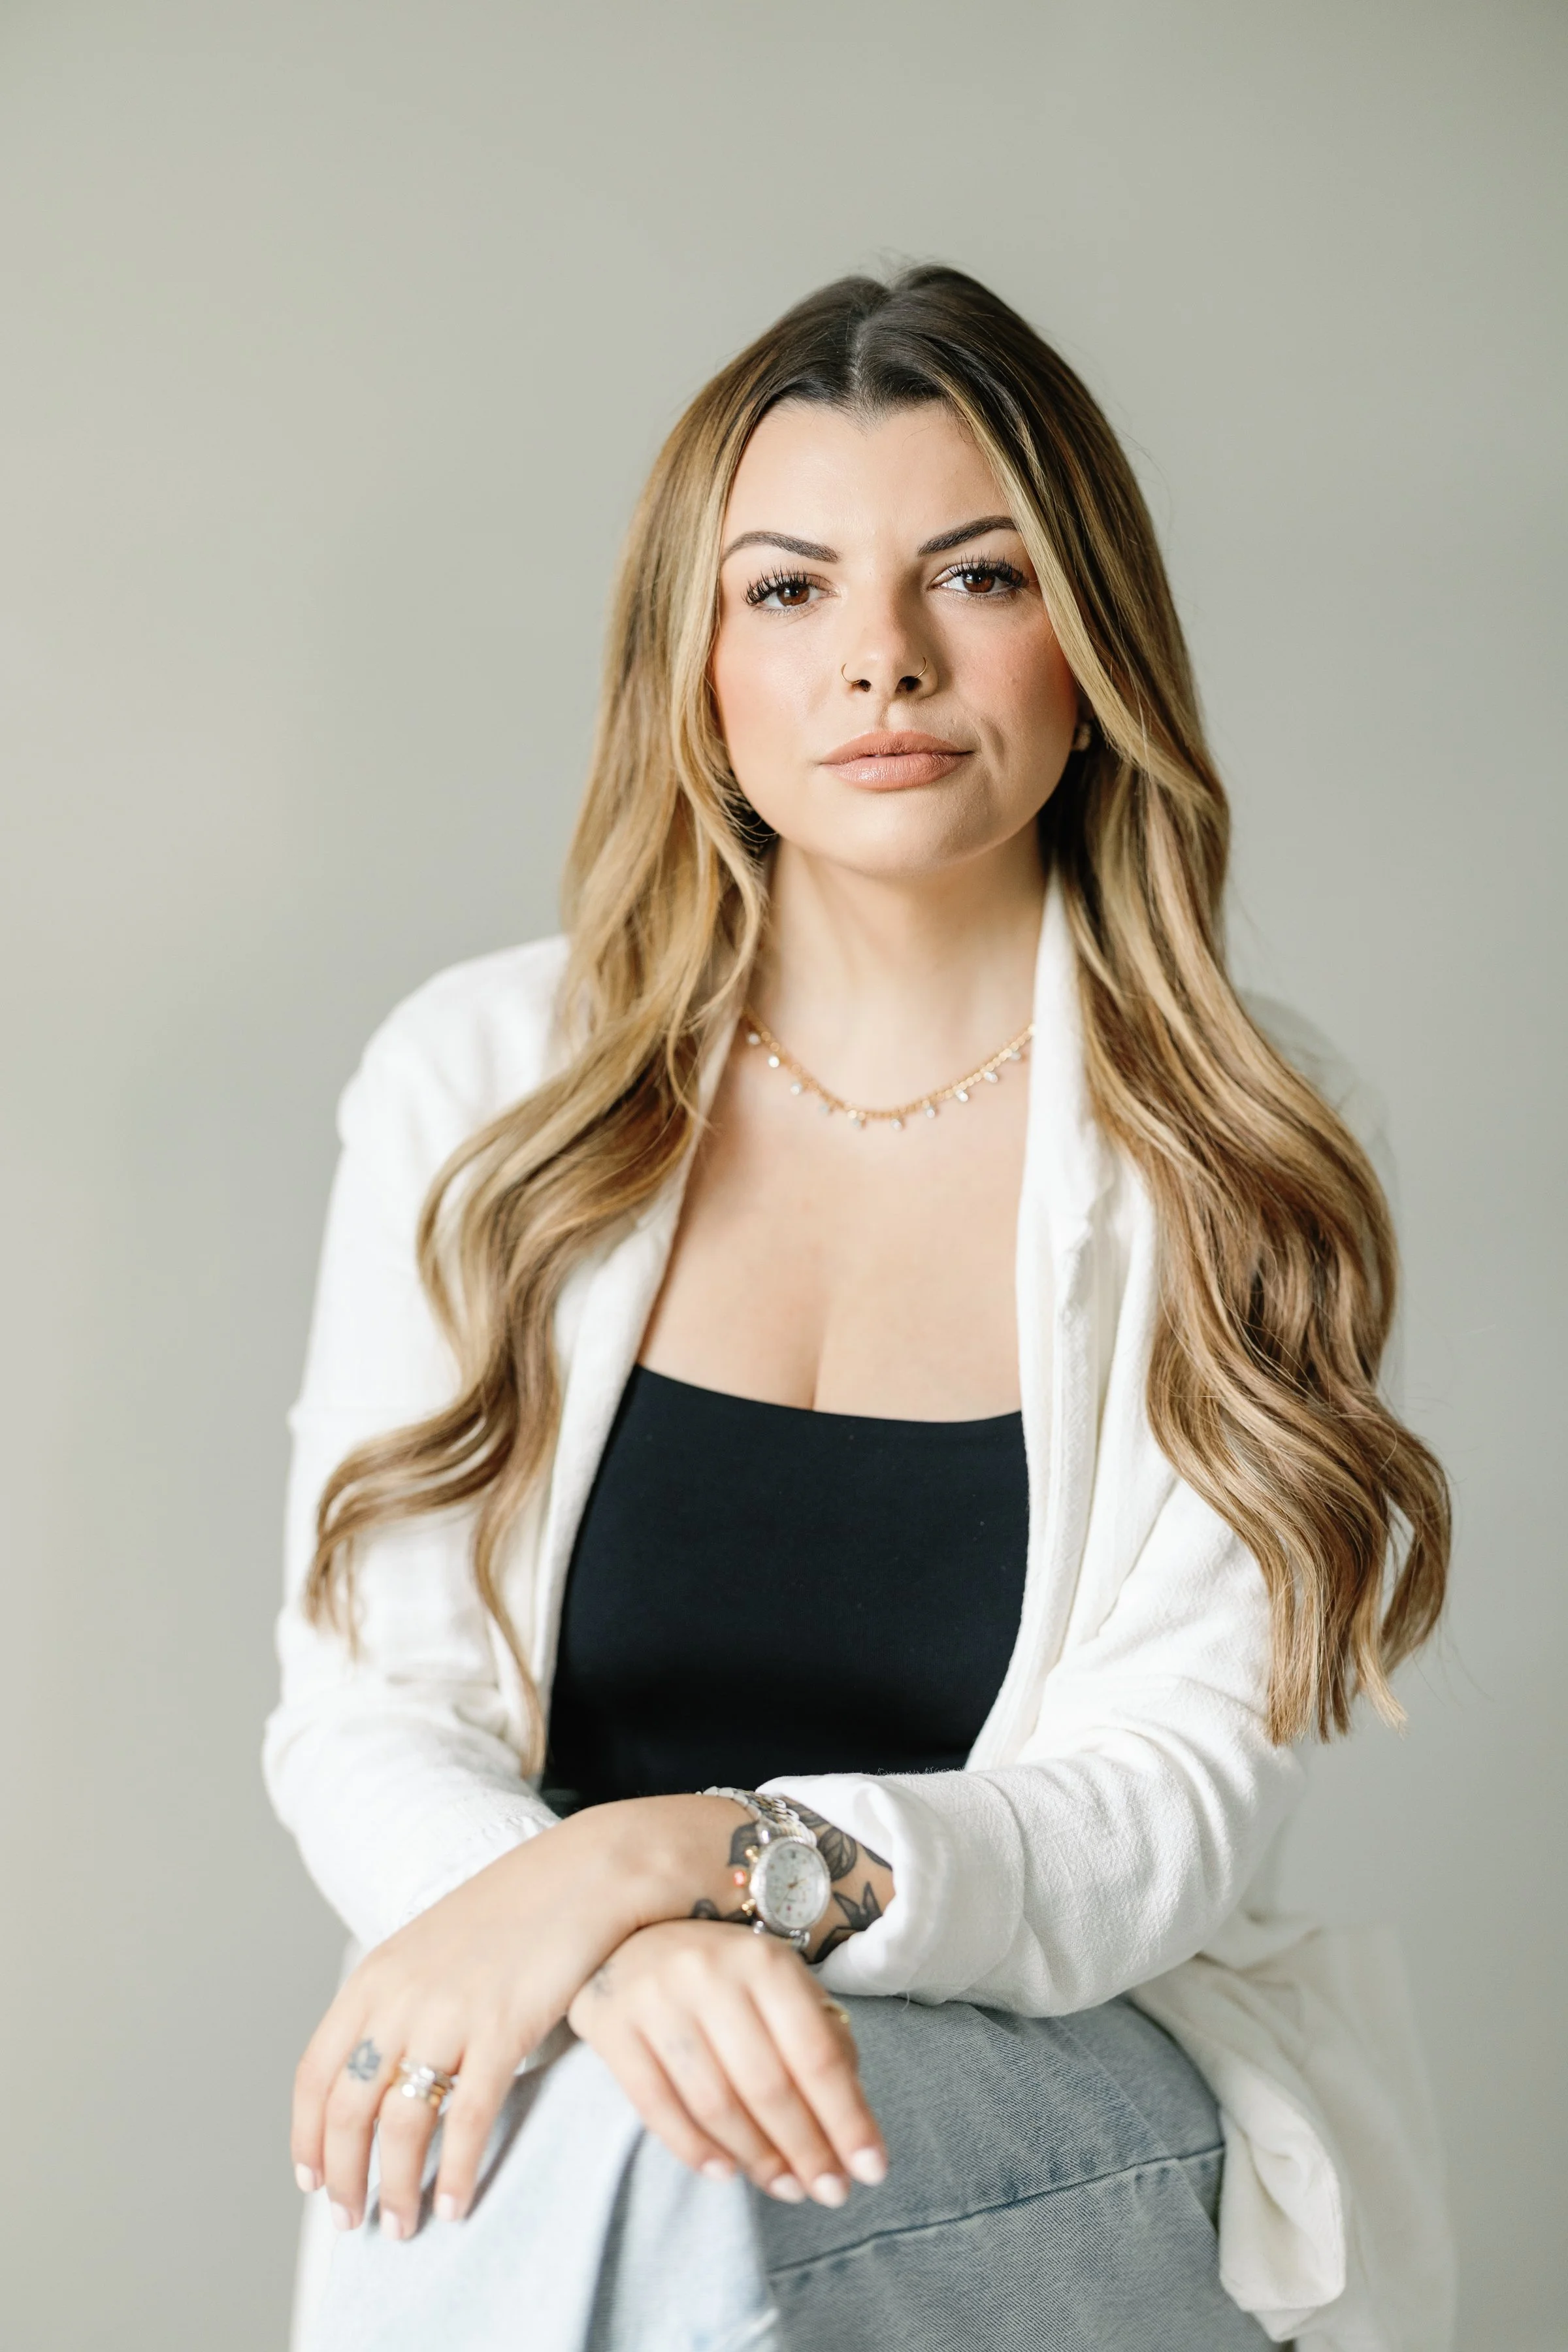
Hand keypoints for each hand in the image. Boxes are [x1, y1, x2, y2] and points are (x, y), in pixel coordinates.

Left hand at [289, 1792, 893, 2237]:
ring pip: (403, 2124)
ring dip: (398, 2187)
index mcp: (376, 1975)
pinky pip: (469, 2118)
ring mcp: (450, 2011)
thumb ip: (399, 2000)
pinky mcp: (504, 2027)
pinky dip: (456, 2171)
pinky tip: (457, 2204)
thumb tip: (377, 2070)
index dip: (307, 2137)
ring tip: (405, 2226)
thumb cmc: (515, 1911)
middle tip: (355, 2221)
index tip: (313, 2182)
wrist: (584, 1870)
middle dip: (345, 2177)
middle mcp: (401, 1995)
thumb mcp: (434, 1947)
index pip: (316, 2073)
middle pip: (349, 2109)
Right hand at [566, 1919, 887, 2206]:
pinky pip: (657, 2107)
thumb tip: (850, 2121)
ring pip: (716, 2103)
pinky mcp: (614, 2028)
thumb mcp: (778, 1980)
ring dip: (758, 2158)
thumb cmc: (721, 1970)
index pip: (816, 2053)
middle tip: (831, 2193)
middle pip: (769, 2085)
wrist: (626, 1933)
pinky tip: (725, 2172)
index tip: (872, 2170)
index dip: (847, 2118)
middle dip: (807, 2150)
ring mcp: (658, 2001)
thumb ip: (817, 2037)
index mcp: (765, 1960)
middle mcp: (711, 1975)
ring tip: (786, 2188)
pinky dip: (694, 2149)